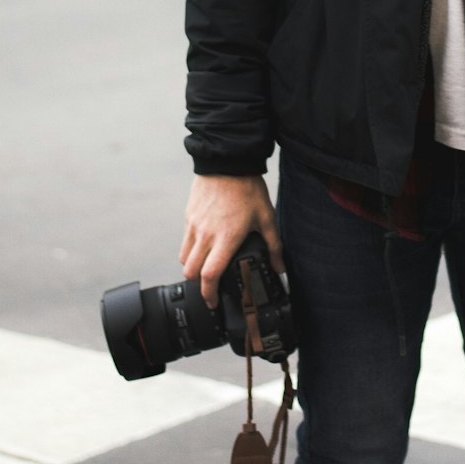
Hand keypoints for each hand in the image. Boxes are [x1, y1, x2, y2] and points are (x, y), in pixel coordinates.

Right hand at [179, 173, 283, 307]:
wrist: (228, 160)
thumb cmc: (247, 188)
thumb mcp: (266, 217)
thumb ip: (274, 245)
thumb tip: (280, 268)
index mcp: (226, 238)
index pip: (209, 276)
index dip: (209, 295)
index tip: (213, 302)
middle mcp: (206, 235)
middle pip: (191, 272)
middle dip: (198, 285)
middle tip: (209, 288)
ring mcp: (194, 225)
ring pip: (184, 258)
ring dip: (192, 268)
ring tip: (206, 268)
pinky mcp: (188, 216)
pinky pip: (184, 241)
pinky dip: (190, 250)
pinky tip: (203, 246)